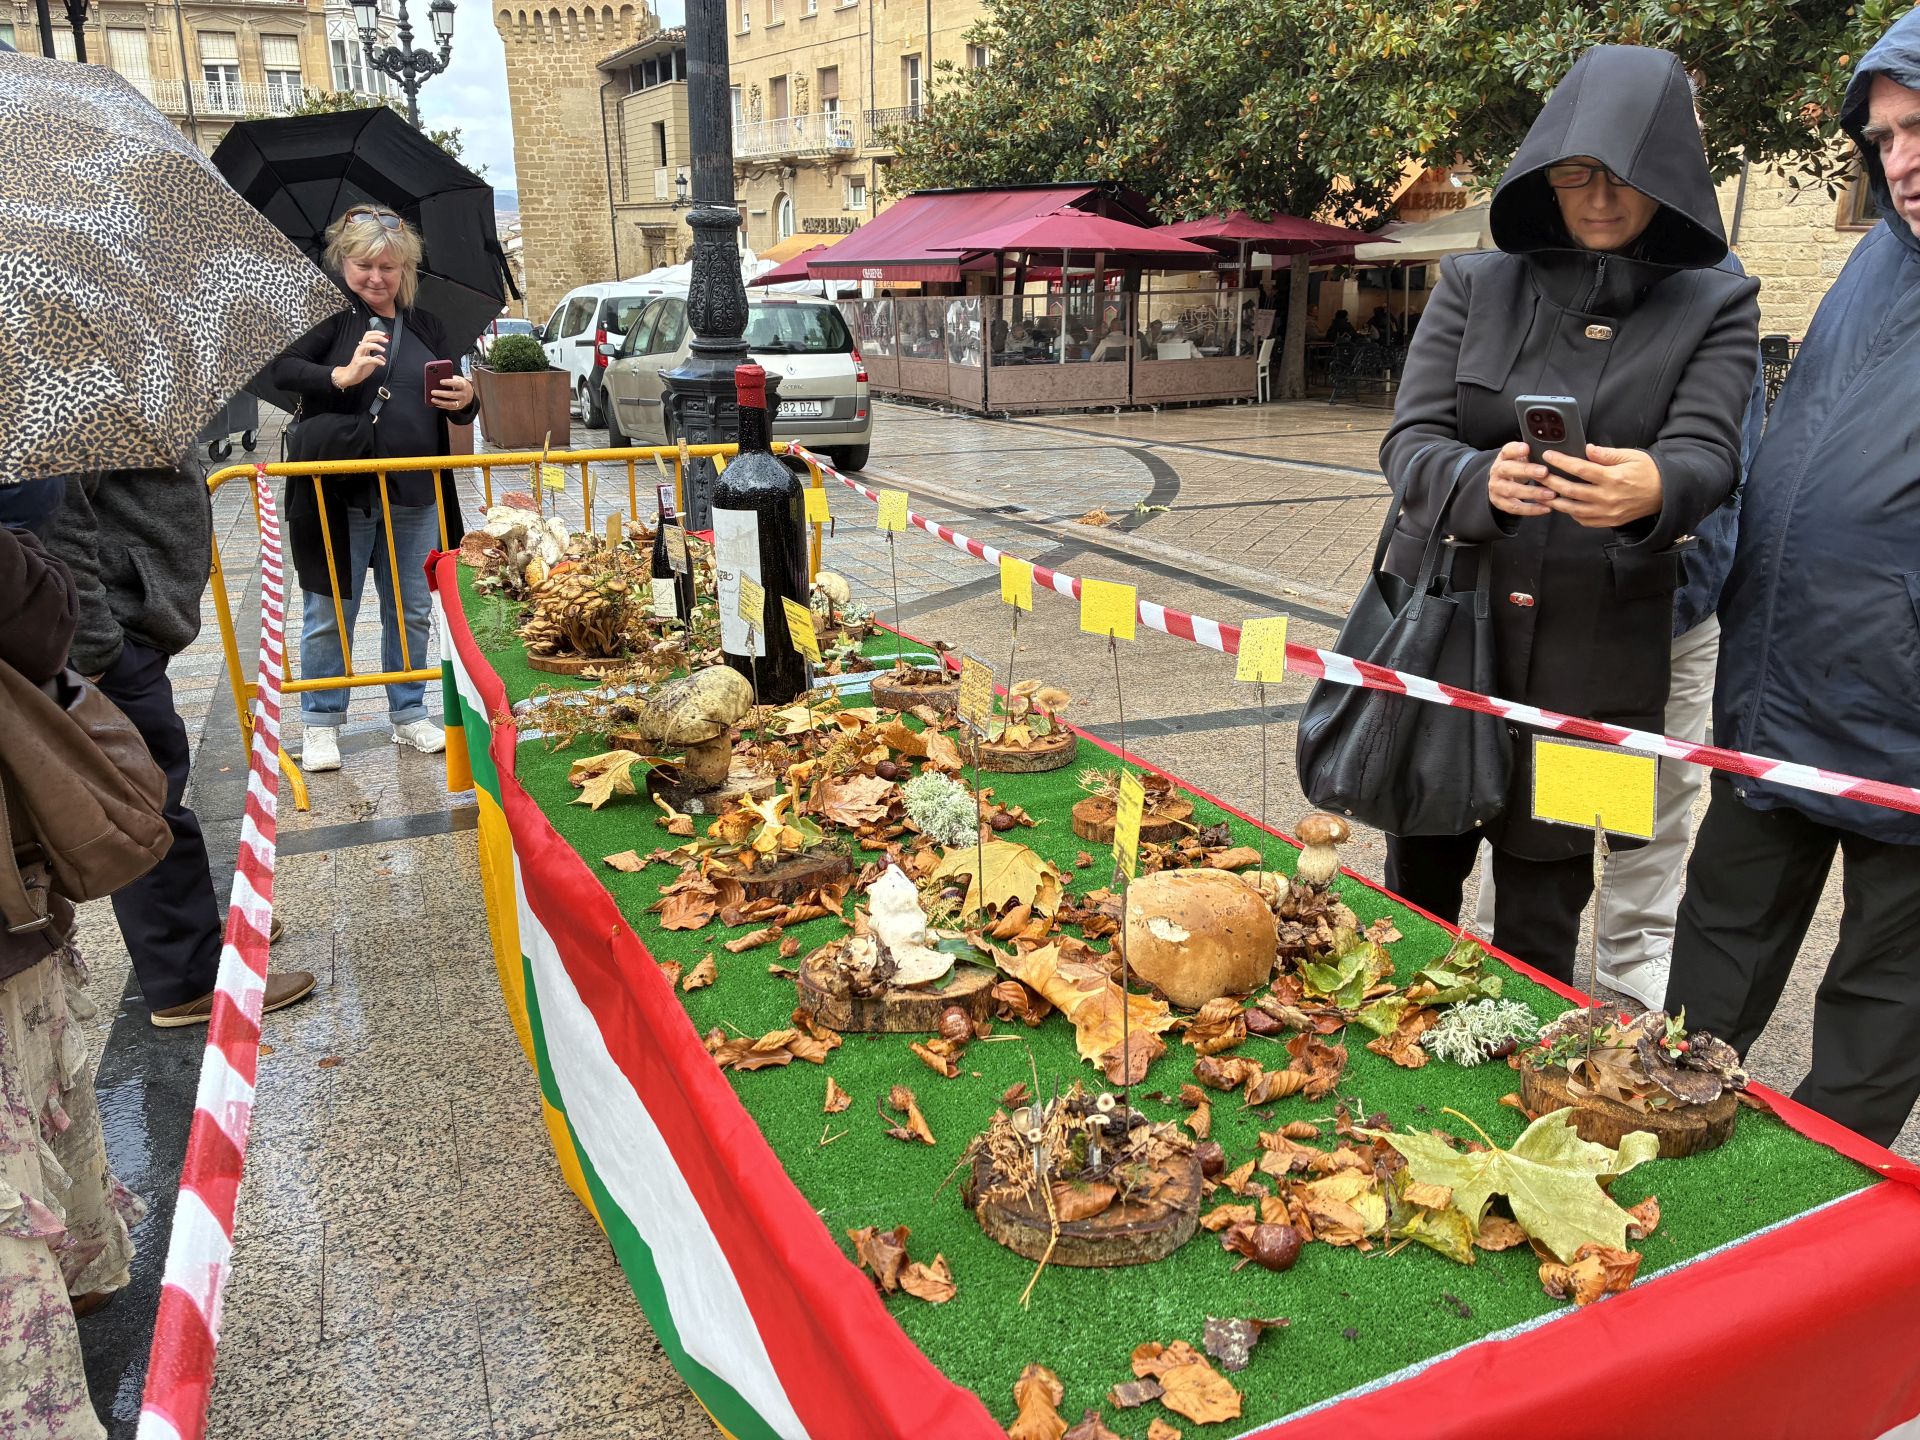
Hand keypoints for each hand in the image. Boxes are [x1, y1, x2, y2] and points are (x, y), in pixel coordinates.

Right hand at [331, 328, 388, 389]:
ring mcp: (358, 356)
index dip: (376, 333)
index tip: (384, 334)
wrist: (350, 377)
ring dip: (376, 346)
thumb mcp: (371, 363)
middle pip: (367, 338)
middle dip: (377, 337)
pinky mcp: (358, 363)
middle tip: (386, 341)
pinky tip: (382, 363)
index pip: (368, 336)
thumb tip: (383, 358)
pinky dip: (376, 360)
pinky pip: (367, 359)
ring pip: (365, 346)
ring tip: (383, 350)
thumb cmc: (359, 369)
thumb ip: (376, 359)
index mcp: (363, 348)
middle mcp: (360, 350)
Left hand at [430, 373, 474, 410]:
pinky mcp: (458, 407)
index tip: (440, 381)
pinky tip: (435, 403)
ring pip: (450, 403)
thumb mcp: (457, 379)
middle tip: (432, 392)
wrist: (469, 393)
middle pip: (452, 395)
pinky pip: (449, 407)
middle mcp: (463, 394)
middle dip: (441, 393)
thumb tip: (437, 380)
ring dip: (440, 402)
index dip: (448, 382)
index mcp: (463, 385)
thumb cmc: (459, 384)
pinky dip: (442, 406)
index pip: (456, 384)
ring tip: (432, 399)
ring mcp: (461, 402)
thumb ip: (450, 379)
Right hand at [1487, 441, 1555, 517]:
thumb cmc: (1518, 468)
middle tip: (1544, 472)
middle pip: (1507, 469)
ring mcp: (1496, 488)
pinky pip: (1515, 507)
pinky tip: (1546, 508)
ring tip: (1551, 494)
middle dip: (1526, 471)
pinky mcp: (1500, 503)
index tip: (1527, 448)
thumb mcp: (1521, 457)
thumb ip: (1532, 453)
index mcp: (1503, 458)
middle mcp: (1496, 472)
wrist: (1500, 483)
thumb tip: (1553, 452)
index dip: (1516, 450)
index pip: (1507, 451)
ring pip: (1511, 490)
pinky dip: (1531, 509)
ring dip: (1532, 492)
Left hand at [1539, 445, 1663, 527]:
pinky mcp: (1608, 522)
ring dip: (1554, 501)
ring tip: (1541, 493)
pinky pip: (1583, 520)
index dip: (1561, 462)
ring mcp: (1607, 512)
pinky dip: (1570, 512)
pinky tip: (1562, 504)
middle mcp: (1608, 497)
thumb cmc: (1648, 472)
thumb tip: (1586, 449)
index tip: (1548, 456)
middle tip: (1538, 474)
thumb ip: (1607, 454)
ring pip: (1572, 509)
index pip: (1580, 469)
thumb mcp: (1631, 456)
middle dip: (1551, 481)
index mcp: (1613, 478)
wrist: (1666, 494)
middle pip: (1571, 490)